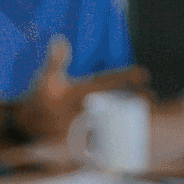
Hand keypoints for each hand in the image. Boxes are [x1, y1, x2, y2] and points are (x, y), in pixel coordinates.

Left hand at [8, 37, 150, 141]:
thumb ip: (56, 62)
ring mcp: (94, 120)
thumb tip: (58, 40)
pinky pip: (108, 139)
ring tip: (147, 119)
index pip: (113, 80)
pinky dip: (119, 141)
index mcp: (91, 87)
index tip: (144, 74)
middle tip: (151, 98)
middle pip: (122, 100)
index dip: (128, 77)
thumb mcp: (48, 79)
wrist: (32, 122)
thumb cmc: (41, 97)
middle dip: (137, 99)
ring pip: (118, 119)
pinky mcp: (89, 136)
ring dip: (132, 120)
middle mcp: (96, 103)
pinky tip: (130, 143)